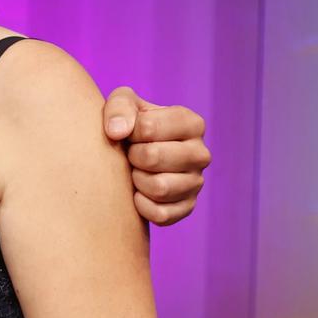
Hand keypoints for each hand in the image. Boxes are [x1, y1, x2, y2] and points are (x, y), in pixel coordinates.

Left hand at [104, 88, 209, 225]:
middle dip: (132, 156)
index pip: (148, 127)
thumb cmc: (130, 125)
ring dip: (137, 180)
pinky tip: (138, 192)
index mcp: (191, 124)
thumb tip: (117, 132)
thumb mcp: (123, 103)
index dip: (129, 131)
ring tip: (136, 171)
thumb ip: (119, 108)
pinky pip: (161, 214)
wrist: (130, 155)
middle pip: (153, 157)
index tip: (130, 133)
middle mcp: (201, 154)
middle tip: (131, 154)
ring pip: (159, 188)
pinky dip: (141, 205)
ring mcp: (197, 183)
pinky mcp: (187, 207)